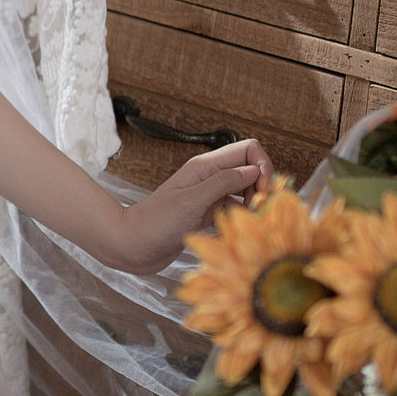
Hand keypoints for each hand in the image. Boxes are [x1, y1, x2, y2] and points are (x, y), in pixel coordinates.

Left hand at [107, 138, 272, 273]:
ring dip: (253, 203)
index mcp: (205, 167)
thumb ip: (223, 183)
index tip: (263, 190)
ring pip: (244, 190)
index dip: (262, 166)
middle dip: (261, 187)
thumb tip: (253, 171)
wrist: (133, 245)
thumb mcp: (192, 201)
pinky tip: (238, 227)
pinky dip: (241, 216)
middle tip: (259, 209)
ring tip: (250, 221)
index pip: (247, 149)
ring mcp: (209, 196)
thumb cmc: (155, 223)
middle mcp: (209, 178)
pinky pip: (234, 208)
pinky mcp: (207, 213)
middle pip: (250, 170)